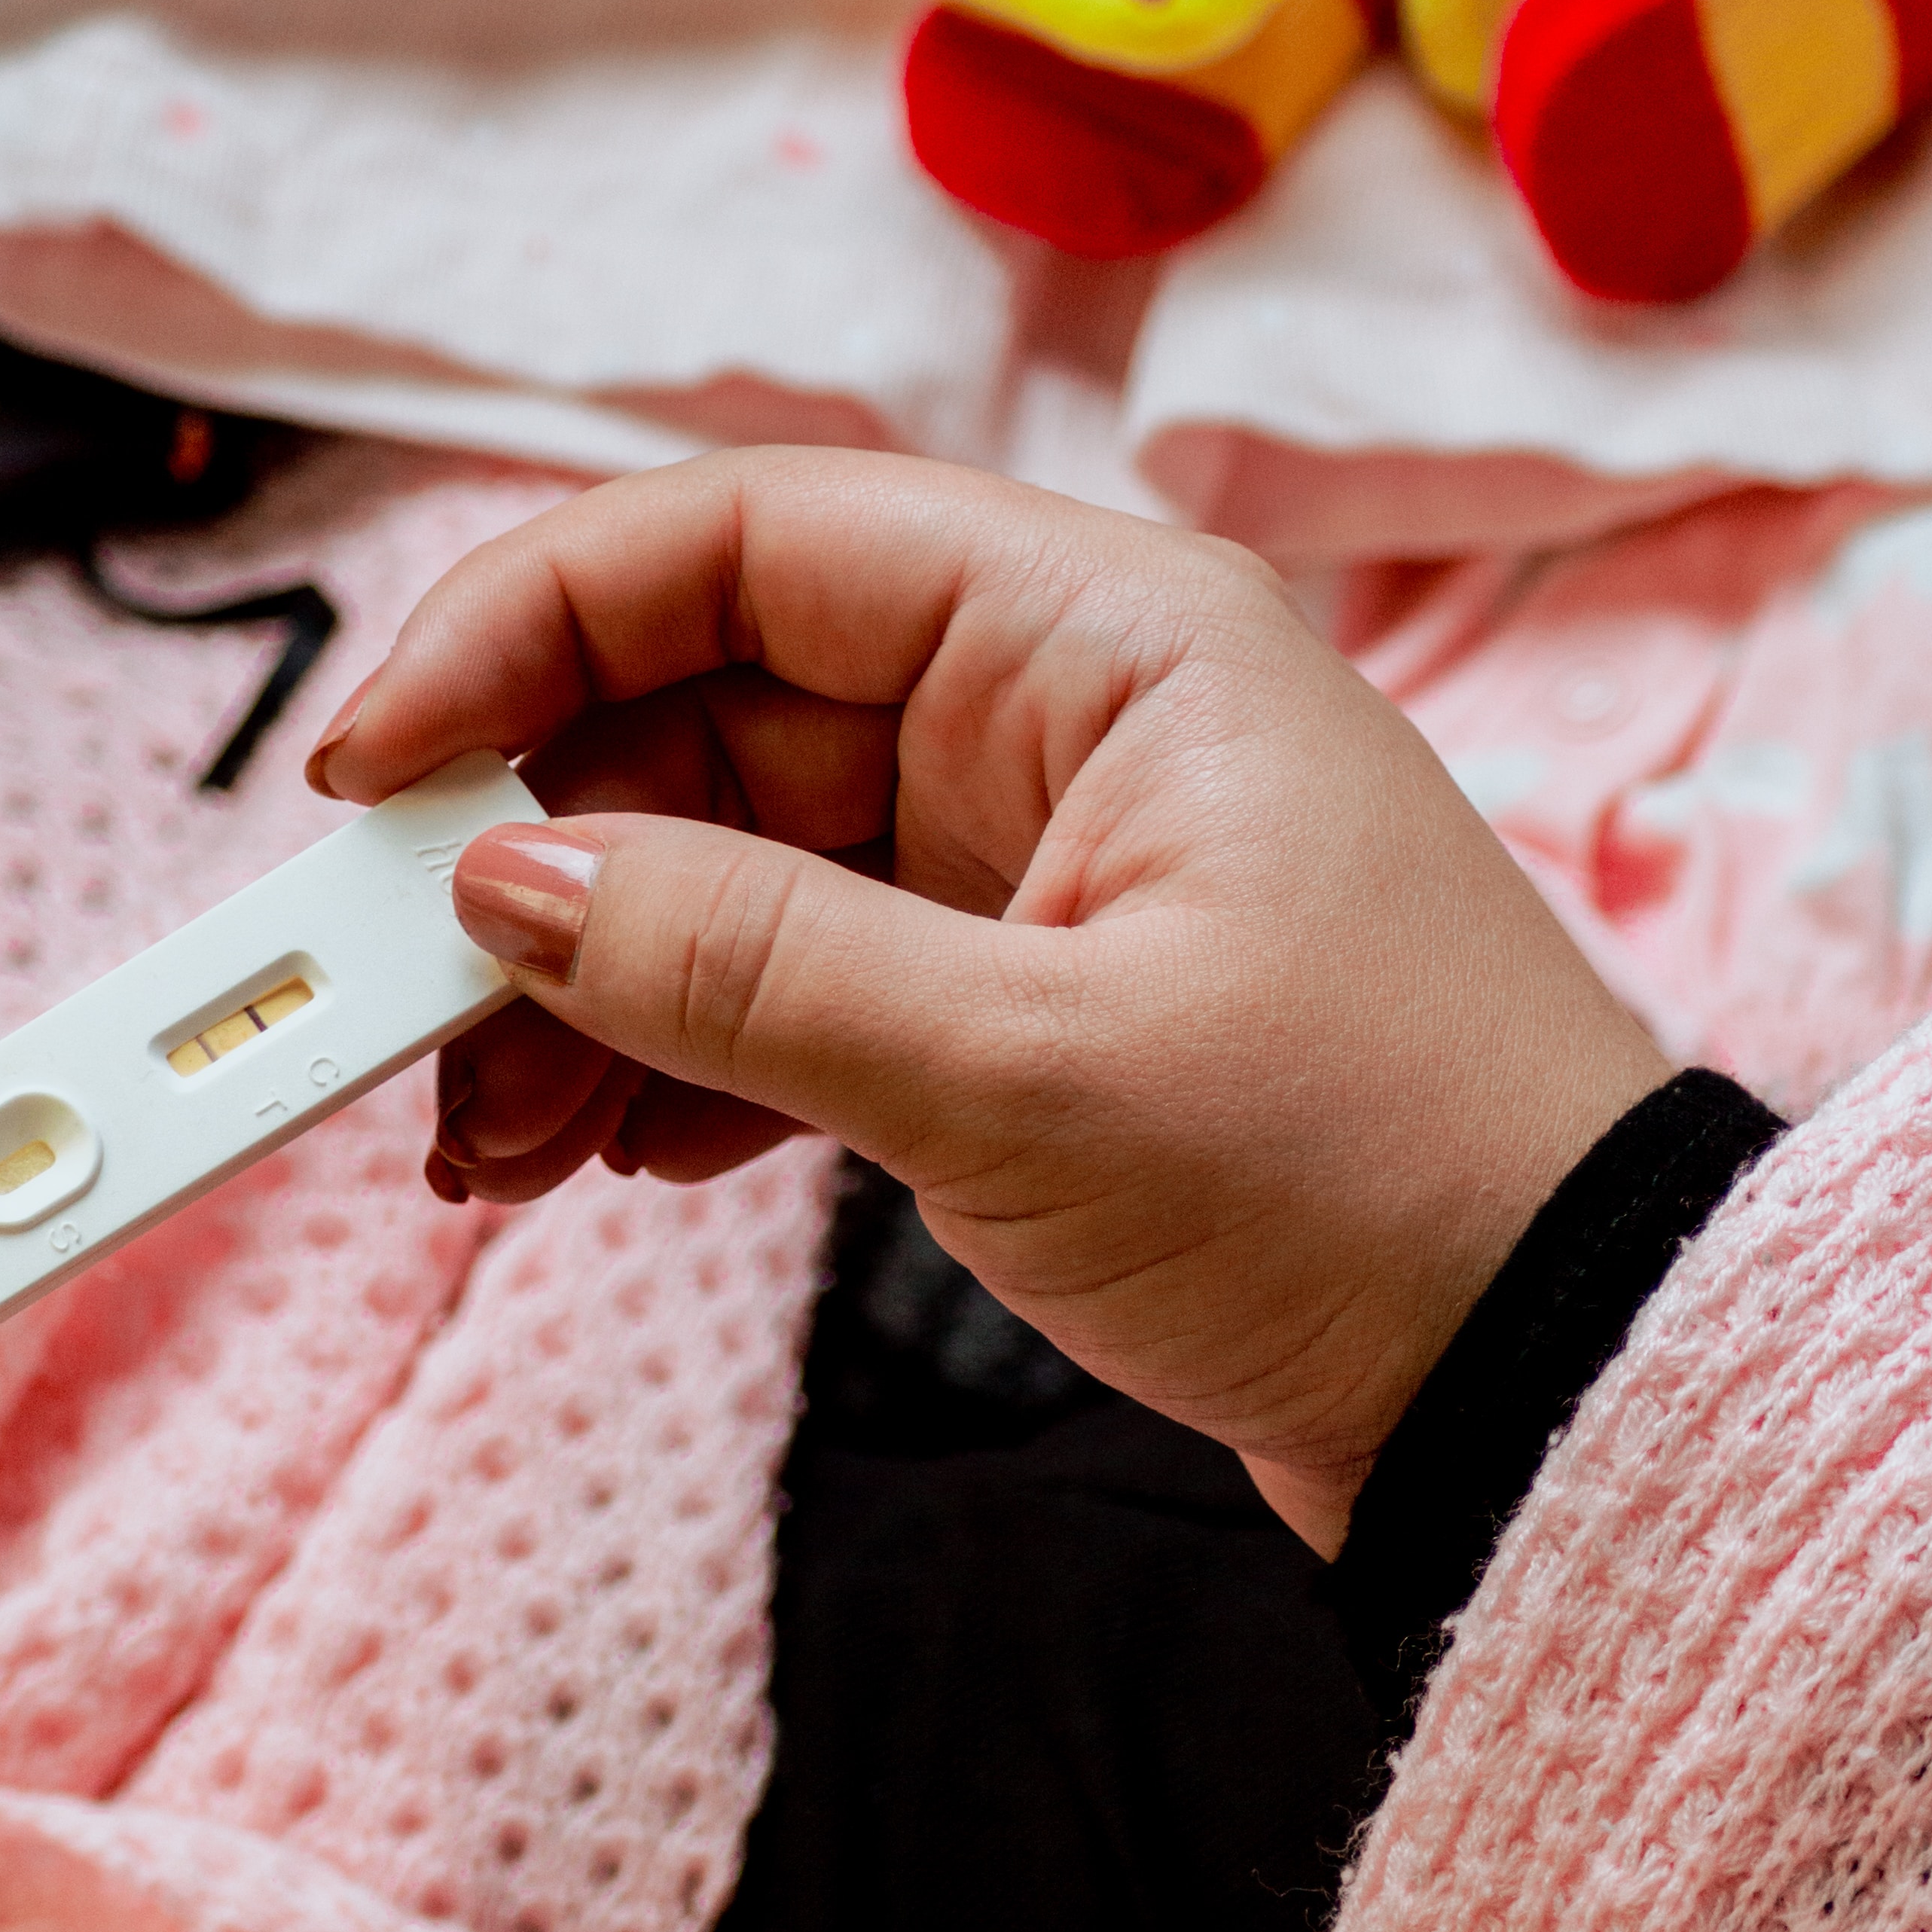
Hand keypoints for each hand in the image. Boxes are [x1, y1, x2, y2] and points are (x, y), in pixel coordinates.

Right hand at [309, 451, 1665, 1553]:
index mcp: (1097, 638)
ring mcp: (1039, 861)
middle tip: (389, 1019)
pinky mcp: (1028, 1004)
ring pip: (729, 864)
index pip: (742, 541)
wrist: (1564, 1390)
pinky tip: (595, 1157)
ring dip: (581, 989)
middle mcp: (1058, 714)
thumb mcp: (1025, 1075)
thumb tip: (501, 879)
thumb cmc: (1375, 1188)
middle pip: (706, 713)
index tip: (367, 768)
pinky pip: (793, 984)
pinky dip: (678, 1063)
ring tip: (478, 1145)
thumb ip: (743, 965)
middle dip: (531, 862)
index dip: (521, 625)